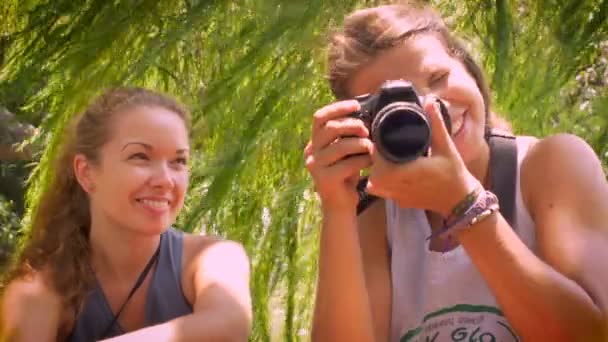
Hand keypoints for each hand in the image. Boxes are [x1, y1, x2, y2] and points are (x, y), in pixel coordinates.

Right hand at [304, 100, 372, 212]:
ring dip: (361, 144)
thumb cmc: (346, 173)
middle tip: (366, 130)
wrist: (341, 204)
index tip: (356, 104)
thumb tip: (364, 114)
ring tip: (371, 148)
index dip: (337, 108)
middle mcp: (311, 152)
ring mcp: (315, 166)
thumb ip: (347, 135)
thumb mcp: (345, 150)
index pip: (319, 117)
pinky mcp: (325, 179)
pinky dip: (363, 160)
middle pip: (330, 128)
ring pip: (341, 146)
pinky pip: (348, 164)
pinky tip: (371, 162)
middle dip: (352, 125)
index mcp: (314, 142)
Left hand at [365, 97, 480, 216]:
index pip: (376, 157)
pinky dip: (386, 181)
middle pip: (373, 168)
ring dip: (379, 170)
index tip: (383, 137)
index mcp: (403, 172)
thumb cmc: (454, 173)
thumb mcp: (446, 146)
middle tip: (386, 145)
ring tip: (389, 157)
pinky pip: (384, 190)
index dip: (377, 146)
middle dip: (377, 157)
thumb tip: (429, 101)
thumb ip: (436, 124)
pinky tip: (396, 171)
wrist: (461, 201)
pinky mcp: (400, 203)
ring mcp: (397, 197)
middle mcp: (396, 187)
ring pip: (375, 181)